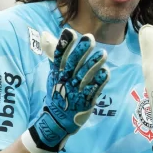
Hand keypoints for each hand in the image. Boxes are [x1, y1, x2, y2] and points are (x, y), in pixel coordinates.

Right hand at [29, 29, 109, 150]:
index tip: (70, 32)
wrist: (58, 120)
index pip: (59, 56)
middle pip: (73, 64)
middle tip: (89, 38)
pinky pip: (93, 90)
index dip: (64, 44)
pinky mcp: (86, 101)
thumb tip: (46, 34)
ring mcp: (75, 92)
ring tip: (103, 53)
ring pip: (85, 76)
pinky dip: (99, 81)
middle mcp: (65, 81)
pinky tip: (106, 72)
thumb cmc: (57, 92)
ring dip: (94, 64)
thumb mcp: (53, 73)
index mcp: (57, 73)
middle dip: (81, 51)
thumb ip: (53, 54)